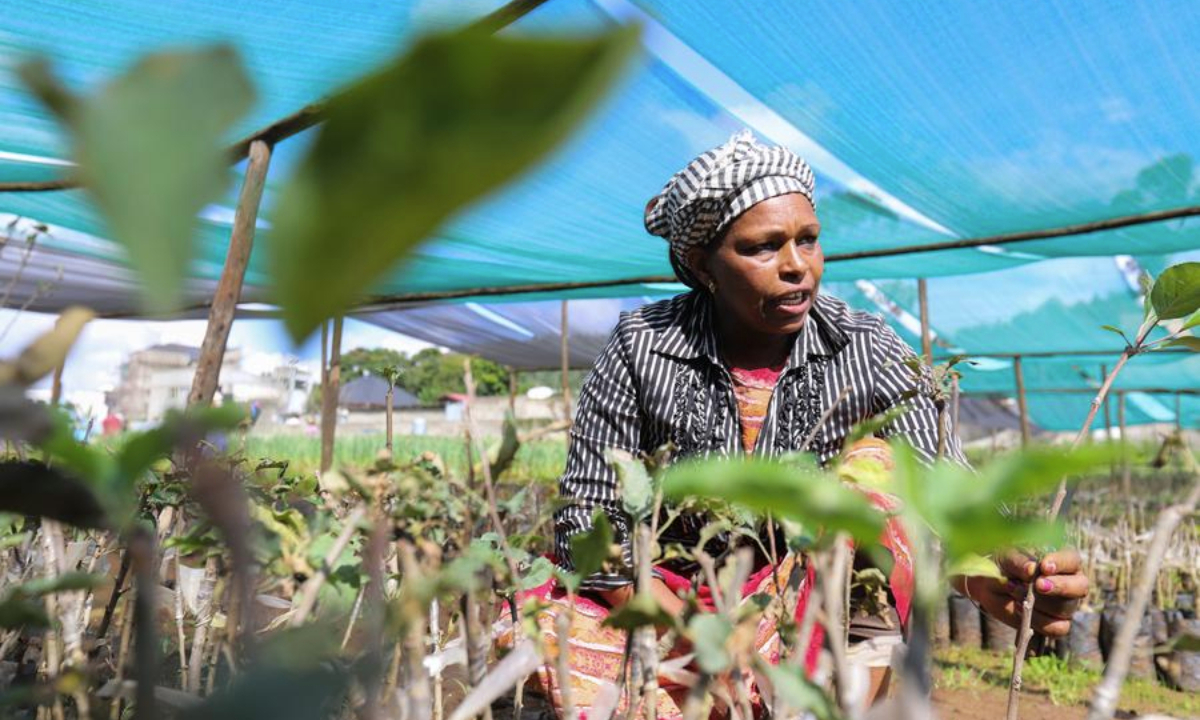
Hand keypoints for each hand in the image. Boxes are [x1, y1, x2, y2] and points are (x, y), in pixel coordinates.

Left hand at [954, 549, 1087, 636]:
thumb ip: (1019, 561)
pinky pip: (1057, 629)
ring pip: (1066, 610)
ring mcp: (1064, 606)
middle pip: (1079, 588)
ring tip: (1015, 593)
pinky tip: (1018, 608)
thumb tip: (1031, 569)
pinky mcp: (1053, 624)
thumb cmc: (1003, 564)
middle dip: (1059, 587)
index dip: (1061, 563)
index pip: (1072, 560)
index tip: (1044, 566)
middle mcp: (1070, 583)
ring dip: (1040, 604)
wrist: (988, 583)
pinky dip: (1038, 621)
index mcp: (1063, 561)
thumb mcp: (1007, 557)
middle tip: (1038, 585)